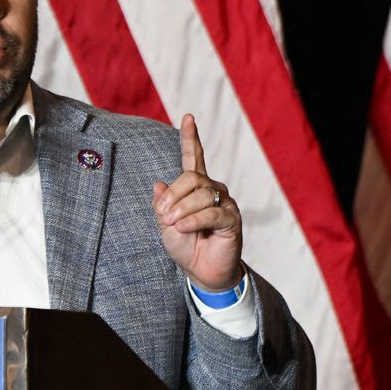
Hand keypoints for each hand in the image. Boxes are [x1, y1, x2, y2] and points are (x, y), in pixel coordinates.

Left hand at [154, 114, 242, 293]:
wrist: (202, 272)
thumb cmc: (185, 247)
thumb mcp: (165, 225)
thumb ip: (162, 204)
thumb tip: (158, 183)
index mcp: (196, 188)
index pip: (194, 158)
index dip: (190, 138)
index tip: (188, 117)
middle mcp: (212, 190)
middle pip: (192, 177)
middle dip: (174, 194)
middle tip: (164, 214)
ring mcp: (224, 203)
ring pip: (200, 194)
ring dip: (182, 209)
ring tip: (174, 224)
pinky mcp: (231, 219)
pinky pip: (211, 212)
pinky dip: (193, 220)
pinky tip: (184, 228)